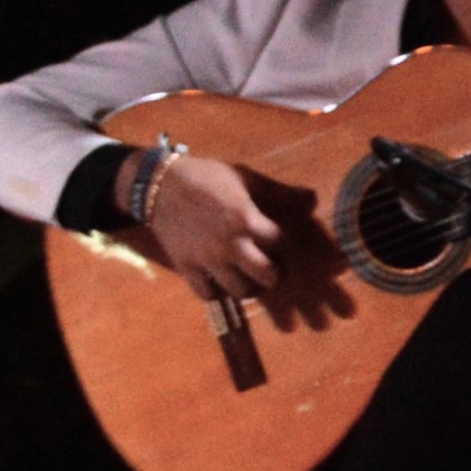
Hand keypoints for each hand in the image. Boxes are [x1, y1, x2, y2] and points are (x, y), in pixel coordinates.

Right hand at [138, 152, 308, 304]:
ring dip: (247, 286)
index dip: (282, 243)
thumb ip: (278, 191)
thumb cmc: (204, 177)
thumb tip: (313, 199)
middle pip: (266, 276)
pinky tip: (218, 280)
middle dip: (272, 275)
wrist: (157, 183)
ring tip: (245, 277)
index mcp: (246, 219)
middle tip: (268, 268)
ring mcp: (207, 258)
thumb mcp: (242, 176)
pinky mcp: (186, 266)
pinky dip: (216, 291)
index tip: (278, 242)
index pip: (279, 243)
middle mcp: (229, 244)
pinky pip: (207, 293)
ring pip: (239, 290)